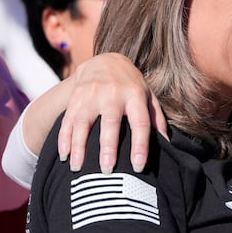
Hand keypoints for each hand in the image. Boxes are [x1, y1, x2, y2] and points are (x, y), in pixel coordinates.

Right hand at [60, 53, 166, 172]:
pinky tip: (64, 155)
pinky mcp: (75, 97)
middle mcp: (113, 93)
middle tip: (107, 170)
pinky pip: (68, 119)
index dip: (140, 145)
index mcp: (135, 95)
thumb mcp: (148, 96)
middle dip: (108, 147)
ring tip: (77, 167)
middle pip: (110, 122)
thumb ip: (157, 118)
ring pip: (83, 122)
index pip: (140, 122)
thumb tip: (168, 142)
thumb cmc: (132, 86)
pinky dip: (64, 138)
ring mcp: (91, 94)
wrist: (105, 62)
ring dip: (79, 146)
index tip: (139, 166)